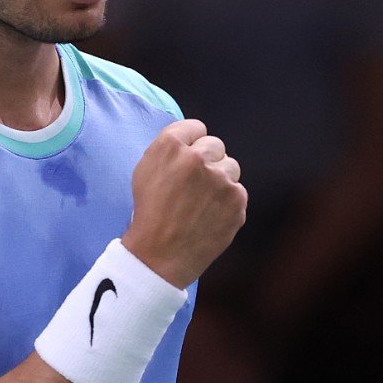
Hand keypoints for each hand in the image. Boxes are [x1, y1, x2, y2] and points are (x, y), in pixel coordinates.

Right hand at [123, 119, 247, 287]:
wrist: (159, 255)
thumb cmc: (149, 214)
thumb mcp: (145, 171)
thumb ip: (169, 149)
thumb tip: (192, 139)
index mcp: (170, 146)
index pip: (196, 127)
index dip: (193, 143)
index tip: (190, 157)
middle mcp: (198, 157)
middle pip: (215, 145)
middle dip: (208, 160)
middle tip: (195, 184)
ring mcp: (221, 179)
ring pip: (231, 167)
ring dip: (220, 180)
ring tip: (202, 202)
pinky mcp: (237, 200)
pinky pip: (238, 192)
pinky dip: (228, 202)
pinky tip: (210, 215)